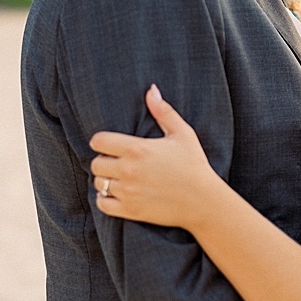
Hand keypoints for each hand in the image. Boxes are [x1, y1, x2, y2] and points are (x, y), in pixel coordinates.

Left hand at [89, 84, 215, 228]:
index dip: (101, 142)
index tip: (109, 145)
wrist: (204, 202)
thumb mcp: (182, 134)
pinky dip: (105, 199)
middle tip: (116, 163)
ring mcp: (128, 192)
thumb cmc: (194, 165)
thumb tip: (151, 90)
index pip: (99, 141)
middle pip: (96, 163)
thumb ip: (163, 111)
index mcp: (137, 149)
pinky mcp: (130, 211)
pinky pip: (102, 204)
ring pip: (98, 183)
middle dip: (104, 161)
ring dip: (105, 180)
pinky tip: (116, 195)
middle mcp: (129, 170)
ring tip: (118, 178)